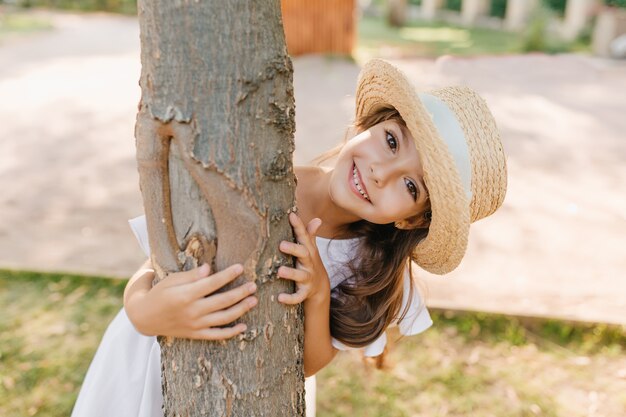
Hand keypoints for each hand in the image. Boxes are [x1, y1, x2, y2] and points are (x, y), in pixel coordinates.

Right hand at [124, 263, 257, 339]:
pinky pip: (217, 335)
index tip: (240, 267)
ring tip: (253, 300)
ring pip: (224, 318)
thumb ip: (191, 276)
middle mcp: (192, 311)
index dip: (227, 275)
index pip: (212, 283)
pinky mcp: (195, 334)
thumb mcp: (171, 280)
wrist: (144, 316)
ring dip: (241, 309)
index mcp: (186, 295)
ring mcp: (195, 324)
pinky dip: (231, 332)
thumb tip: (209, 268)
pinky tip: (244, 326)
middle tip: (254, 285)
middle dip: (240, 292)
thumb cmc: (159, 292)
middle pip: (222, 301)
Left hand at [277, 212, 329, 304]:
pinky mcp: (305, 291)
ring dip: (290, 273)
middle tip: (281, 244)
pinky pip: (298, 296)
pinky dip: (290, 298)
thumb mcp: (310, 249)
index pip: (304, 236)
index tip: (291, 215)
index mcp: (308, 250)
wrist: (320, 287)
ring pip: (300, 275)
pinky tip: (280, 298)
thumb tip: (317, 218)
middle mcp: (308, 263)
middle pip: (303, 253)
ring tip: (280, 271)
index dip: (298, 226)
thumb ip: (309, 234)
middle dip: (293, 249)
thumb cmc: (309, 263)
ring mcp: (307, 278)